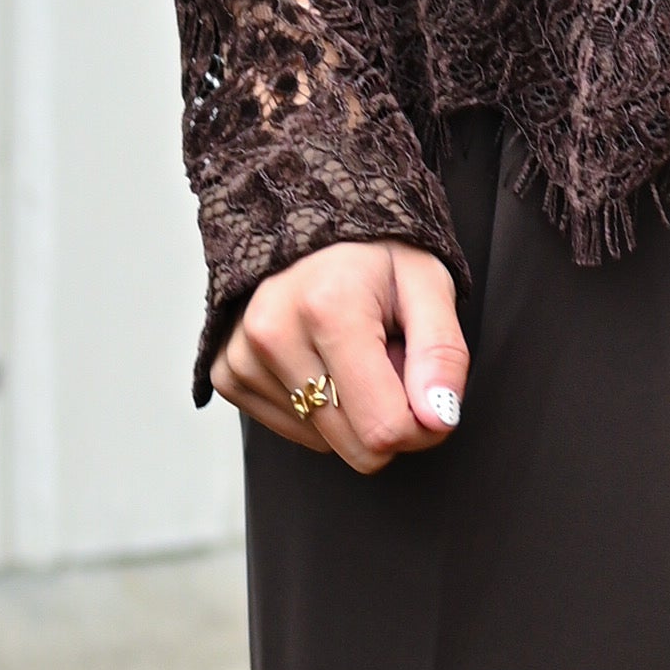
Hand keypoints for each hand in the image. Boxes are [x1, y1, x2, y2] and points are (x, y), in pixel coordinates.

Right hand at [215, 241, 469, 472]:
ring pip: (325, 441)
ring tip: (351, 348)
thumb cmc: (375, 252)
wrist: (308, 222)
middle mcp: (273, 334)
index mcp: (328, 309)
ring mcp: (243, 357)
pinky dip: (317, 404)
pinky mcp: (227, 375)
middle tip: (388, 358)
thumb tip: (439, 419)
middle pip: (354, 447)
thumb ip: (442, 353)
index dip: (422, 425)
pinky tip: (320, 357)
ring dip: (351, 405)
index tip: (429, 391)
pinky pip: (293, 429)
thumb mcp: (429, 284)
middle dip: (387, 415)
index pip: (384, 429)